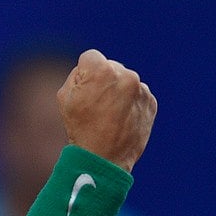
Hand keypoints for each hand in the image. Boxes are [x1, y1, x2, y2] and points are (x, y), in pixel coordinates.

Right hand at [56, 49, 156, 171]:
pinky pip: (138, 94)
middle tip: (97, 104)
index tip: (85, 90)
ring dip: (118, 91)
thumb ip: (77, 73)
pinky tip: (121, 118)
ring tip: (110, 114)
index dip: (84, 73)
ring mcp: (141, 89)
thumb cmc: (80, 126)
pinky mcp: (151, 102)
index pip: (91, 57)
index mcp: (102, 70)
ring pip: (125, 80)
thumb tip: (92, 68)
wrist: (104, 158)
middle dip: (104, 80)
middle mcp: (125, 75)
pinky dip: (130, 102)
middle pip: (110, 67)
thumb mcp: (64, 96)